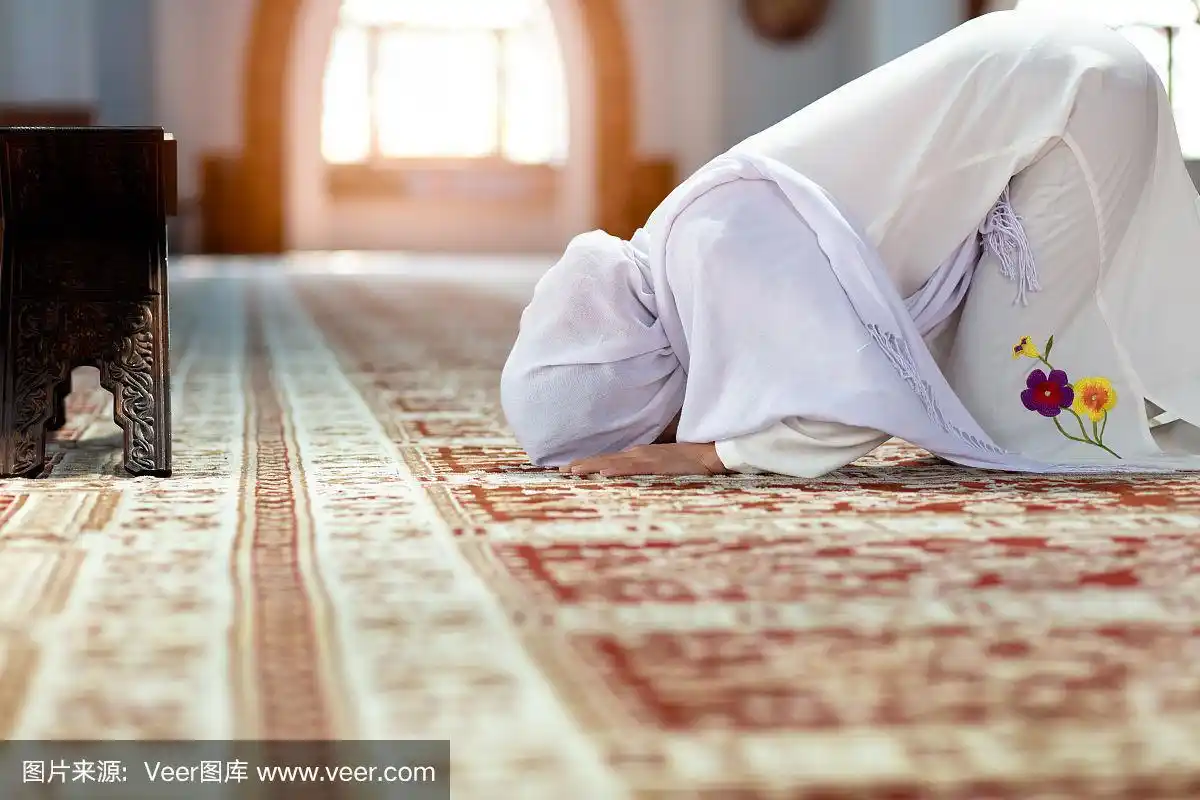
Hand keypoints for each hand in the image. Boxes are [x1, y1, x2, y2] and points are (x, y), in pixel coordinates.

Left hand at [562, 442, 726, 476]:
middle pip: (604, 458)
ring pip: (613, 461)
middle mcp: (638, 453)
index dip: (587, 462)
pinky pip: (634, 467)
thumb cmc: (687, 459)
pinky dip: (617, 468)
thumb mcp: (660, 463)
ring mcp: (646, 457)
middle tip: (560, 470)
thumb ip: (645, 466)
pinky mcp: (657, 463)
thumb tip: (630, 472)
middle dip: (582, 464)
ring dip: (592, 465)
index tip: (568, 467)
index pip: (608, 458)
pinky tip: (604, 472)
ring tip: (573, 470)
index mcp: (638, 454)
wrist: (709, 453)